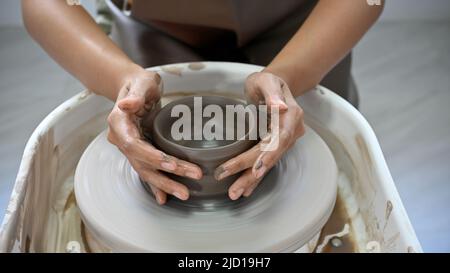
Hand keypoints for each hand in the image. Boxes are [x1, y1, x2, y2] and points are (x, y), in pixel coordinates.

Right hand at [107, 69, 202, 204]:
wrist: (133, 87)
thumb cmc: (140, 82)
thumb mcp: (141, 82)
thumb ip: (136, 94)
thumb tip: (125, 105)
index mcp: (119, 123)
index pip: (134, 145)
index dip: (151, 156)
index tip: (171, 164)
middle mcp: (122, 139)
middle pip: (142, 163)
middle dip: (164, 178)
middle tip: (185, 189)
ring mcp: (130, 147)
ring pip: (146, 170)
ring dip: (164, 185)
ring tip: (183, 194)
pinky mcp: (140, 150)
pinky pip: (148, 169)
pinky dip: (156, 185)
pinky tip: (165, 198)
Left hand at [214, 71, 304, 199]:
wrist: (273, 85)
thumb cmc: (267, 81)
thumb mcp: (267, 80)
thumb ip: (272, 92)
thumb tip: (280, 107)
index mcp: (291, 116)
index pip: (280, 138)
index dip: (268, 155)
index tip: (254, 168)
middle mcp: (290, 131)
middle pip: (272, 155)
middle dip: (252, 174)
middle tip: (233, 189)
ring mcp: (283, 140)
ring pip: (267, 163)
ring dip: (251, 180)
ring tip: (235, 193)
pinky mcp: (274, 145)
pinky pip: (264, 162)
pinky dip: (254, 176)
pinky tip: (245, 189)